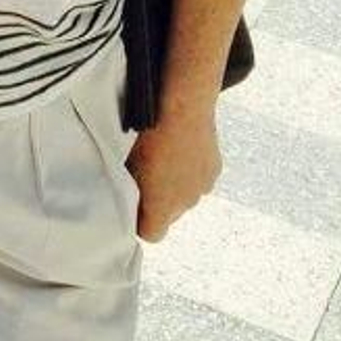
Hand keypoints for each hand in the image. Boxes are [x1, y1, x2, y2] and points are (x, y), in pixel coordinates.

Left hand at [126, 106, 220, 242]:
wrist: (182, 106)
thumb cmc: (148, 134)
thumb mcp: (128, 163)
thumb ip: (129, 188)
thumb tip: (126, 194)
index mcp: (162, 207)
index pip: (152, 234)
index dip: (140, 222)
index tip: (133, 204)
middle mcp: (186, 204)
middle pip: (169, 215)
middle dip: (158, 202)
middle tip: (146, 176)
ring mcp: (203, 187)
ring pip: (185, 196)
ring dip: (176, 186)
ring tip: (164, 159)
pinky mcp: (214, 170)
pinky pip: (198, 179)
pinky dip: (190, 171)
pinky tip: (180, 150)